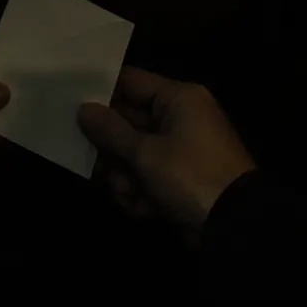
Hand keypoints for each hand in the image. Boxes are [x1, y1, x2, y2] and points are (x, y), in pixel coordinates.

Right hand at [77, 67, 255, 234]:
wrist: (234, 224)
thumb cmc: (189, 175)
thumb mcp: (145, 153)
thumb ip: (110, 131)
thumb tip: (84, 109)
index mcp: (179, 98)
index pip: (131, 82)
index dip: (101, 94)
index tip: (72, 108)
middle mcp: (181, 118)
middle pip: (130, 122)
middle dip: (112, 150)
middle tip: (94, 164)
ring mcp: (183, 150)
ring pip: (136, 154)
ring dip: (125, 177)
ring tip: (126, 193)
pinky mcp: (183, 179)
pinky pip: (150, 177)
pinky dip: (142, 193)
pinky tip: (140, 208)